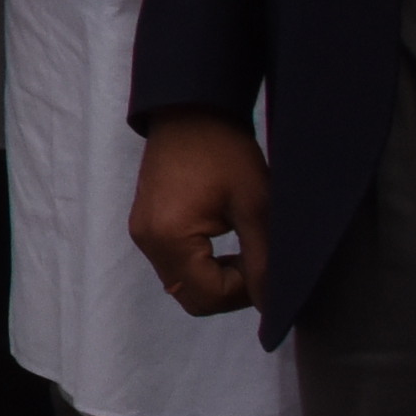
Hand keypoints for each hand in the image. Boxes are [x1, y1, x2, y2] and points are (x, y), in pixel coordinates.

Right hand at [130, 119, 275, 318]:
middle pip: (191, 297)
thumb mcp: (254, 205)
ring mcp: (143, 233)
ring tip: (242, 247)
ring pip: (183, 283)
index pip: (207, 296)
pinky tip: (223, 239)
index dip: (244, 292)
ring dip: (216, 278)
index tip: (264, 264)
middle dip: (229, 290)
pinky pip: (175, 263)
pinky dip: (201, 264)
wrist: (190, 109)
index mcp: (169, 237)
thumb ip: (263, 261)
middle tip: (255, 261)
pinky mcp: (146, 224)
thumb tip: (272, 306)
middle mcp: (148, 241)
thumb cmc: (224, 151)